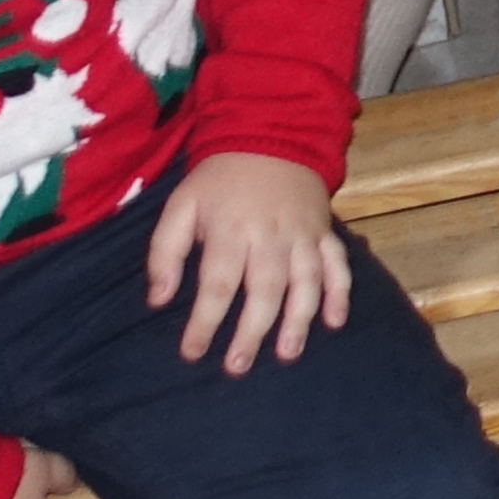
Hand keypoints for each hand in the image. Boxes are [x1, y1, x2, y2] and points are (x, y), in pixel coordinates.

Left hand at [145, 152, 352, 374]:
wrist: (272, 132)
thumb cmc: (219, 178)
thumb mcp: (180, 205)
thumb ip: (165, 253)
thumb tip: (159, 300)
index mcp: (231, 231)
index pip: (217, 286)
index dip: (204, 323)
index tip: (191, 352)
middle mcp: (271, 237)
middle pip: (264, 291)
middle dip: (251, 332)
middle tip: (237, 366)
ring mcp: (303, 235)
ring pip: (305, 283)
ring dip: (297, 320)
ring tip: (286, 354)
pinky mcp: (325, 231)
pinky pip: (338, 264)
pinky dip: (340, 293)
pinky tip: (334, 322)